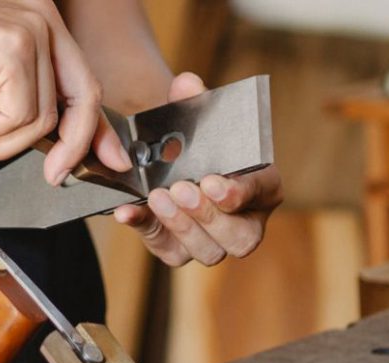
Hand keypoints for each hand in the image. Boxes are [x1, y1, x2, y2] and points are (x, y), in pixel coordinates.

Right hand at [0, 0, 130, 184]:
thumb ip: (24, 109)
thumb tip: (55, 147)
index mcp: (42, 24)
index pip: (83, 83)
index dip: (97, 128)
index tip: (108, 159)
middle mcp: (44, 20)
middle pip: (83, 99)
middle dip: (73, 148)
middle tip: (56, 178)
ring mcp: (30, 31)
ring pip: (43, 118)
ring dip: (4, 142)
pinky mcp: (10, 50)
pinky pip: (19, 118)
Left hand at [114, 73, 282, 266]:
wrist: (165, 160)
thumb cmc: (195, 142)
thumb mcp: (195, 118)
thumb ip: (193, 101)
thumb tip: (186, 84)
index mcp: (262, 187)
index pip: (262, 192)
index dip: (240, 192)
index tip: (214, 182)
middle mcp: (243, 222)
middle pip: (240, 237)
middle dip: (209, 215)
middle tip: (182, 189)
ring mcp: (212, 241)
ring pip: (208, 251)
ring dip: (181, 225)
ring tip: (158, 196)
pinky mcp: (177, 249)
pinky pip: (164, 247)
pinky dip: (144, 228)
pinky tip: (126, 211)